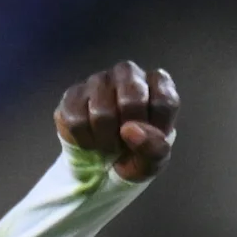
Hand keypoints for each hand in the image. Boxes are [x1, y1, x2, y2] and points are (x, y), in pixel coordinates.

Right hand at [54, 60, 177, 182]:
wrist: (104, 163)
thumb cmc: (137, 153)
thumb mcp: (155, 160)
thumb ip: (154, 148)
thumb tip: (129, 129)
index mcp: (157, 83)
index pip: (164, 101)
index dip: (156, 129)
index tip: (151, 139)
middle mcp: (129, 73)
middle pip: (132, 99)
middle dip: (129, 132)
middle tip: (127, 141)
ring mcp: (99, 80)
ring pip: (101, 112)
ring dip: (106, 140)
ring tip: (110, 143)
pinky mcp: (72, 94)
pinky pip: (77, 122)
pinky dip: (86, 142)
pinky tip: (92, 140)